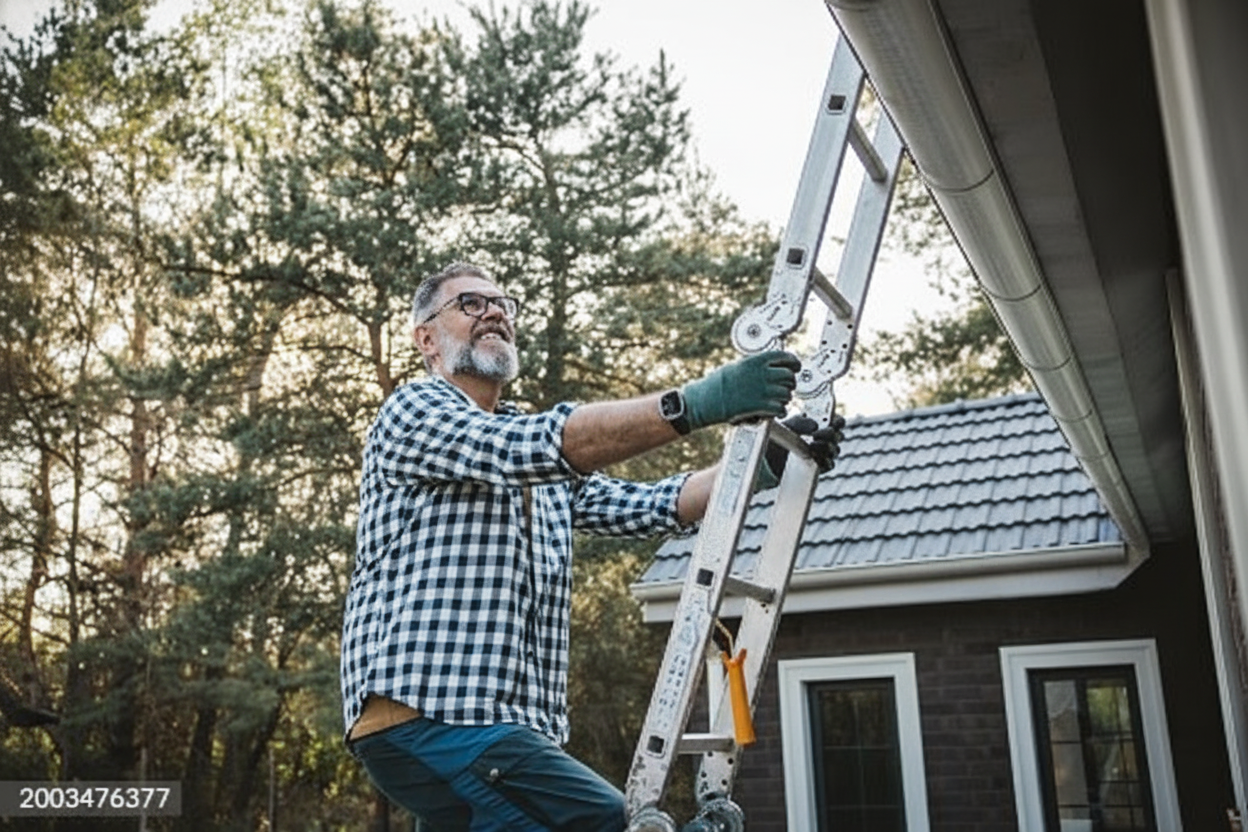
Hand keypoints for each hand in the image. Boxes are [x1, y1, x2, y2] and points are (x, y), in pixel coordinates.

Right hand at [682, 350, 800, 430]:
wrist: (706, 400)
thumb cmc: (717, 384)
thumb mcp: (737, 366)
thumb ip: (756, 366)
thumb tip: (770, 368)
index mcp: (755, 360)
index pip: (785, 357)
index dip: (794, 363)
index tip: (795, 368)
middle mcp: (762, 373)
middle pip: (789, 376)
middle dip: (788, 383)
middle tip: (783, 388)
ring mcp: (762, 390)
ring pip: (787, 394)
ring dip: (784, 399)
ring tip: (776, 401)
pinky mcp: (761, 406)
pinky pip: (781, 408)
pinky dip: (780, 411)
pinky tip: (774, 412)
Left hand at [756, 414, 845, 490]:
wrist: (768, 457)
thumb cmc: (779, 437)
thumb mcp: (787, 426)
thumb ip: (800, 422)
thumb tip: (815, 425)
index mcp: (821, 424)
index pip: (838, 421)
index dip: (837, 421)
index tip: (831, 422)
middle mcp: (825, 439)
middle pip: (838, 436)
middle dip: (830, 435)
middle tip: (816, 435)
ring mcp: (823, 454)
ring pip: (835, 450)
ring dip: (826, 448)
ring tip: (812, 447)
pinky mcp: (819, 467)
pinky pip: (830, 465)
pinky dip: (824, 461)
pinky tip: (814, 458)